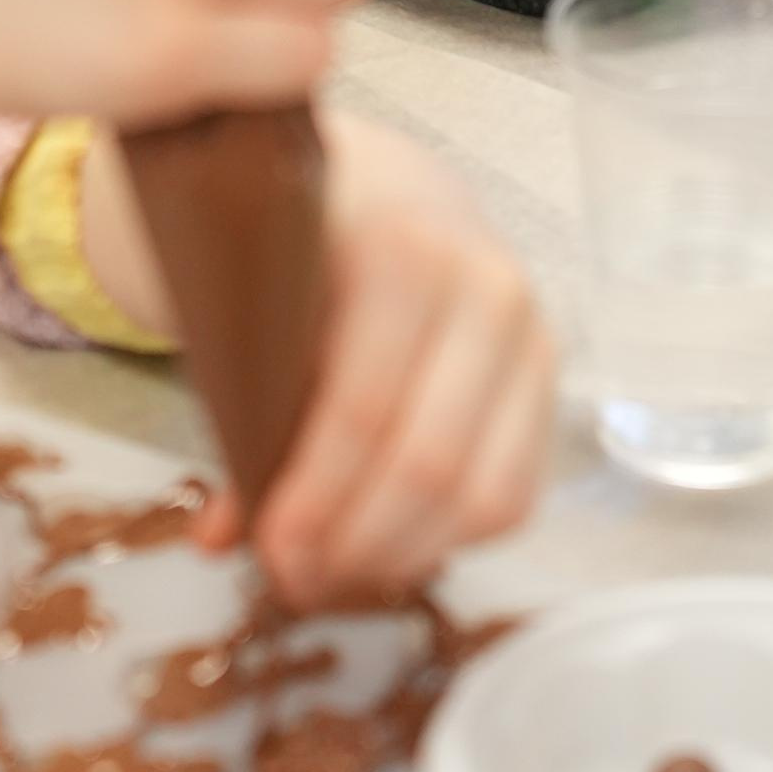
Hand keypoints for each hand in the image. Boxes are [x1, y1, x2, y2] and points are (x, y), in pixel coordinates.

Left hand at [198, 113, 554, 609]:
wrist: (390, 193)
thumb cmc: (308, 245)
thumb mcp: (257, 297)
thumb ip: (241, 407)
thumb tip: (222, 534)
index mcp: (404, 248)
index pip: (364, 407)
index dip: (314, 497)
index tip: (265, 551)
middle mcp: (489, 290)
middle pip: (430, 463)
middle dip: (355, 542)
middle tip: (294, 578)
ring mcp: (534, 339)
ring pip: (484, 495)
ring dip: (402, 555)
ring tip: (334, 572)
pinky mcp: (550, 387)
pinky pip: (513, 498)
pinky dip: (449, 539)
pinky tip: (387, 546)